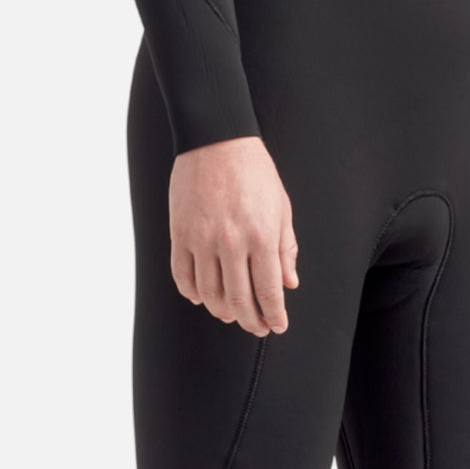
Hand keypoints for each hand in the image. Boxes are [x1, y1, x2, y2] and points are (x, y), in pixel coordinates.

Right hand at [169, 136, 299, 335]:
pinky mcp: (180, 233)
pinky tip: (201, 298)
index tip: (276, 326)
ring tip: (230, 314)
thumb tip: (289, 284)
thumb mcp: (281, 208)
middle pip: (239, 300)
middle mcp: (232, 242)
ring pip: (209, 294)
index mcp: (262, 236)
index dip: (274, 315)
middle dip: (249, 321)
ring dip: (221, 311)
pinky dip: (191, 293)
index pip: (268, 292)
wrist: (217, 140)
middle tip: (256, 328)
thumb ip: (285, 248)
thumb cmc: (255, 172)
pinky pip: (182, 275)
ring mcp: (202, 239)